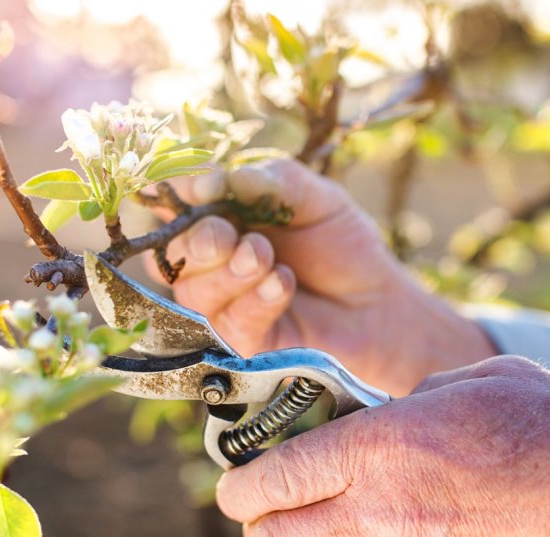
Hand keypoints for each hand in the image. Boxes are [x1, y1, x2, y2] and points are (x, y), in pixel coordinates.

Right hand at [148, 159, 495, 395]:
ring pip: (193, 291)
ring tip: (266, 257)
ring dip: (228, 272)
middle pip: (171, 254)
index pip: (176, 203)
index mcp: (220, 217)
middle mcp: (211, 262)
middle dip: (197, 241)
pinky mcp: (240, 343)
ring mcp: (222, 304)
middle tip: (228, 235)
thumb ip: (271, 181)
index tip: (201, 187)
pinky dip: (254, 300)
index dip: (176, 194)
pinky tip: (283, 284)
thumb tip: (219, 179)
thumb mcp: (317, 198)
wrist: (378, 302)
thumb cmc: (344, 246)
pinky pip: (228, 323)